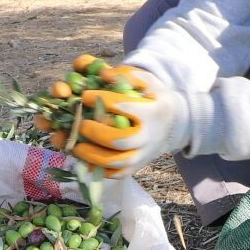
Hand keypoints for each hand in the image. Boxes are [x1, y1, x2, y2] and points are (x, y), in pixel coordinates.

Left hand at [70, 69, 189, 173]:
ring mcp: (143, 155)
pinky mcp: (136, 167)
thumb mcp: (147, 81)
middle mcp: (149, 137)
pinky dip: (98, 170)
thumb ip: (127, 75)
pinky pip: (116, 174)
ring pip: (116, 163)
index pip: (125, 108)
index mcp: (152, 112)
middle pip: (120, 141)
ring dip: (92, 156)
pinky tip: (83, 160)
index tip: (86, 95)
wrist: (173, 123)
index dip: (102, 101)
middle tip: (81, 124)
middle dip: (96, 133)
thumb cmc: (153, 98)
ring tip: (76, 146)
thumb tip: (103, 75)